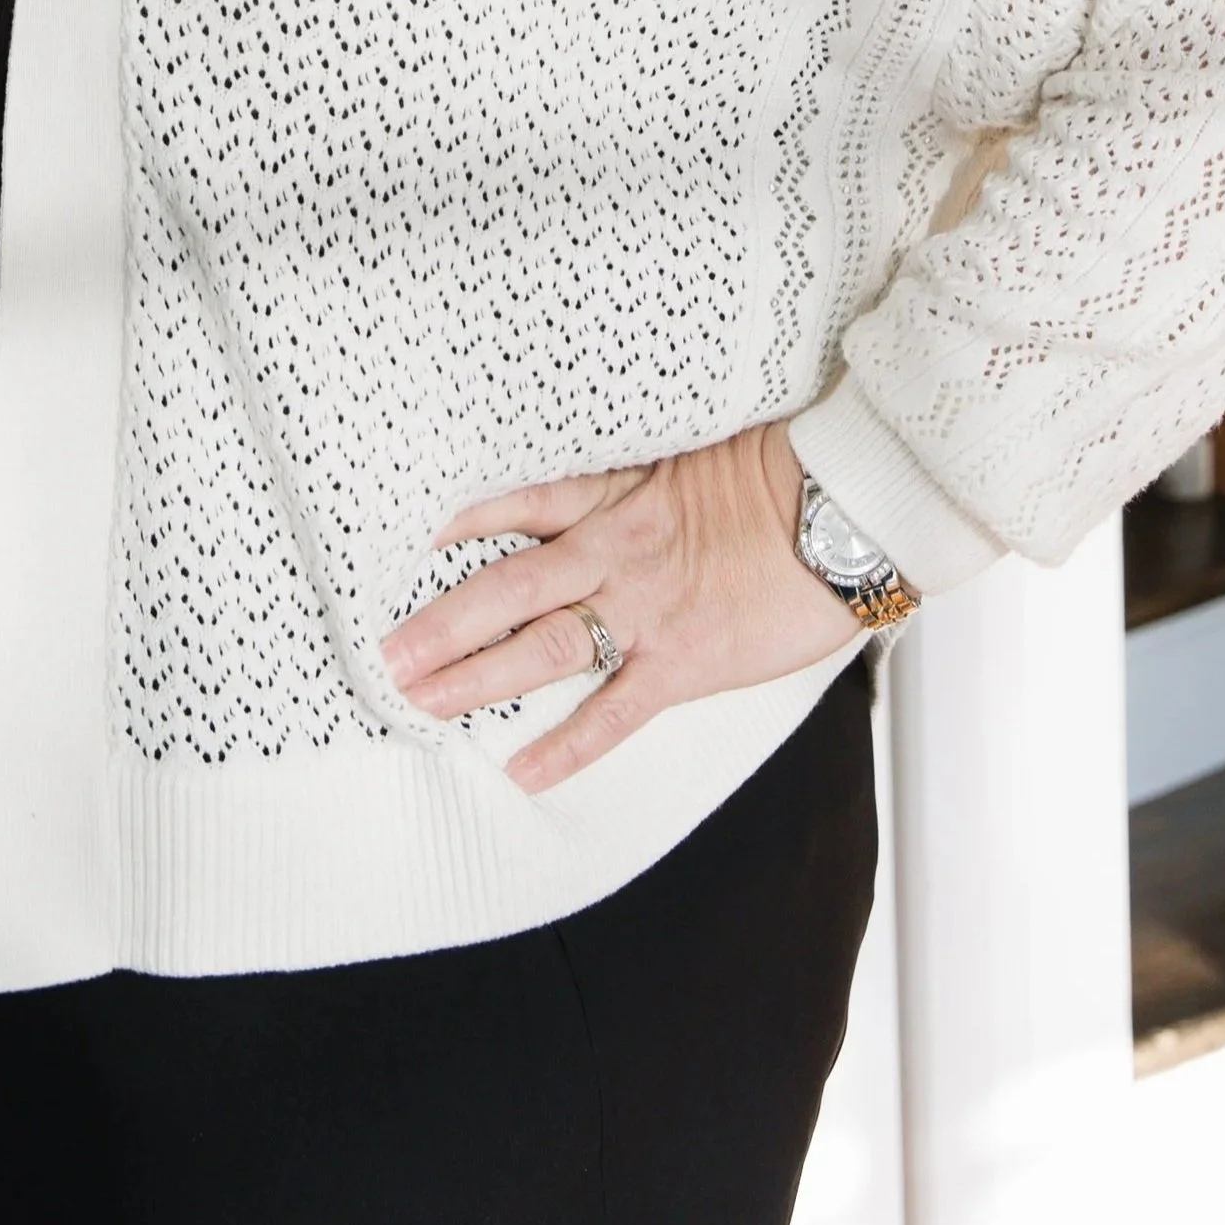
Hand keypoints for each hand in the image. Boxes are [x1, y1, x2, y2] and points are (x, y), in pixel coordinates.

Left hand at [379, 421, 860, 795]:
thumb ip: (629, 476)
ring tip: (422, 700)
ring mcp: (643, 610)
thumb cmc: (775, 475)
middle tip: (384, 653)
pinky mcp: (682, 661)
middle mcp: (611, 552)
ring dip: (477, 678)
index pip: (512, 505)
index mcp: (610, 496)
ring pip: (541, 649)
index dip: (453, 524)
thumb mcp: (685, 454)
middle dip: (440, 623)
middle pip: (504, 589)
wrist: (840, 511)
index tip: (397, 541)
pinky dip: (567, 746)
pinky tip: (522, 770)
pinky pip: (613, 711)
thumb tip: (596, 482)